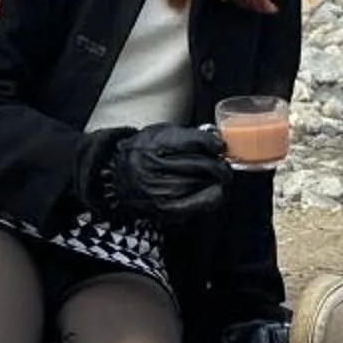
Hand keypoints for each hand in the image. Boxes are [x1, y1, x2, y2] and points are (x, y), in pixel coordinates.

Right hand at [93, 123, 231, 220]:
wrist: (118, 177)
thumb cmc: (143, 152)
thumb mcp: (160, 133)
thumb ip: (187, 136)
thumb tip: (216, 143)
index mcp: (154, 144)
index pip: (193, 142)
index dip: (212, 144)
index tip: (220, 146)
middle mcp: (155, 167)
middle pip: (201, 165)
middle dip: (219, 165)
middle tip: (224, 164)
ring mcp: (159, 190)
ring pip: (201, 184)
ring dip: (217, 181)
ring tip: (219, 176)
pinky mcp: (164, 209)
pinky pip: (197, 204)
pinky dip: (211, 198)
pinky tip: (216, 192)